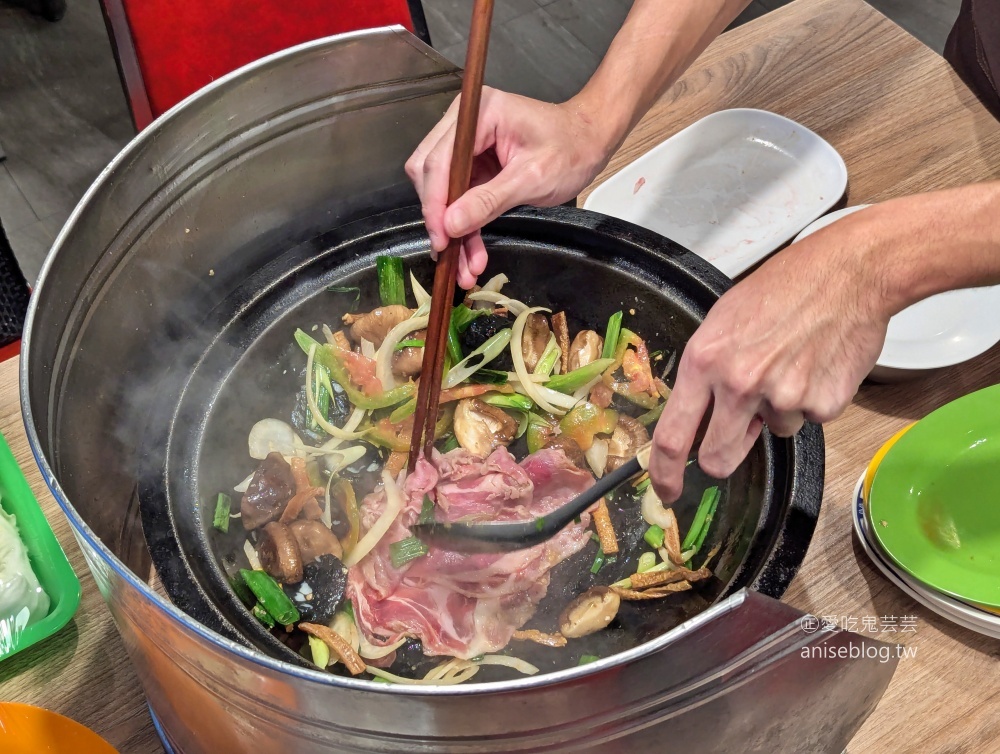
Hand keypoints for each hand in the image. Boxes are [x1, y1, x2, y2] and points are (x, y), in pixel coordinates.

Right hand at [405, 87, 615, 287]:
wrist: (589, 142)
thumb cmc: (571, 149)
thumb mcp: (532, 178)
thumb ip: (488, 201)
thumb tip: (451, 224)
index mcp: (480, 113)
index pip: (439, 160)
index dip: (435, 202)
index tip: (440, 238)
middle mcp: (465, 124)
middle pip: (430, 174)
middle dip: (439, 219)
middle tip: (448, 255)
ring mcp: (468, 146)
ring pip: (442, 192)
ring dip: (451, 230)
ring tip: (463, 268)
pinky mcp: (474, 166)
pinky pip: (459, 200)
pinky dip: (464, 227)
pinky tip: (471, 255)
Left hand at [648, 219, 890, 502]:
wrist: (848, 273)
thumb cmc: (783, 288)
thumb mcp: (723, 321)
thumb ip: (706, 371)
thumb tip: (696, 415)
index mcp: (704, 361)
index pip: (672, 436)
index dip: (664, 473)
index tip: (666, 490)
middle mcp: (739, 384)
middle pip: (718, 458)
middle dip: (723, 456)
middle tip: (737, 433)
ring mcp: (782, 397)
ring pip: (772, 432)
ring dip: (776, 411)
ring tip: (790, 364)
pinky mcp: (822, 404)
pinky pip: (808, 420)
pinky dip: (810, 401)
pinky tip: (815, 365)